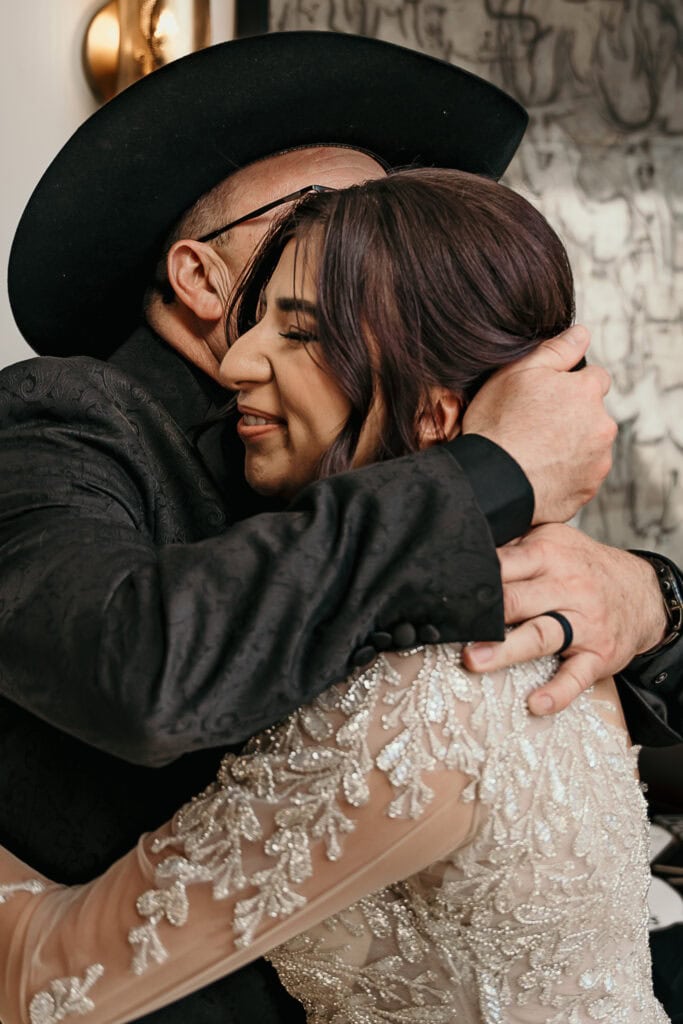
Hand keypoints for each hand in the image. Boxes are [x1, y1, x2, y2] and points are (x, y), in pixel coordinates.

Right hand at [461, 325, 616, 523]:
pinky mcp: (587, 489)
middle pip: (593, 414)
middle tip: (536, 426)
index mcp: (588, 392)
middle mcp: (602, 425)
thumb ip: (556, 350)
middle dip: (573, 417)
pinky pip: (580, 475)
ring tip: (535, 451)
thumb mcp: (518, 373)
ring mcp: (598, 461)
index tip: (547, 398)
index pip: (595, 378)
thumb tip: (582, 333)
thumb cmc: (499, 425)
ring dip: (571, 446)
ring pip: (589, 445)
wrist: (492, 482)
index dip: (570, 385)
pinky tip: (539, 471)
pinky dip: (565, 473)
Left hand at [461, 523, 667, 714]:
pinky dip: (557, 693)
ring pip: (542, 635)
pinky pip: (576, 676)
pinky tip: (535, 704)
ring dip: (507, 650)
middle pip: (518, 599)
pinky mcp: (598, 655)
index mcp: (548, 554)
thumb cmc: (581, 565)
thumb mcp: (552, 538)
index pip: (505, 564)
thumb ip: (513, 542)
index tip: (442, 589)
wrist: (641, 591)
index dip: (475, 576)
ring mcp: (584, 623)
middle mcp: (567, 586)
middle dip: (485, 613)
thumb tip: (465, 544)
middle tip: (449, 626)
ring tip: (474, 661)